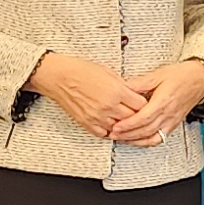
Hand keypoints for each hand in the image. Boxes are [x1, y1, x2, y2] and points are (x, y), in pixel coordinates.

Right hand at [29, 51, 150, 140]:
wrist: (59, 77)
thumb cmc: (80, 70)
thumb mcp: (108, 72)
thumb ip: (123, 86)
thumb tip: (133, 94)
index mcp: (116, 91)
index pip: (141, 104)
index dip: (144, 104)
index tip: (144, 103)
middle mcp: (108, 106)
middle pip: (133, 118)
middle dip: (137, 115)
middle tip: (138, 113)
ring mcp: (98, 117)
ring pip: (120, 128)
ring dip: (124, 125)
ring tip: (126, 120)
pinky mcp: (88, 124)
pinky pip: (105, 133)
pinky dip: (111, 130)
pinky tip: (113, 125)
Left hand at [105, 56, 203, 147]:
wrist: (199, 79)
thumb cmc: (181, 75)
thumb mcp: (158, 75)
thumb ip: (139, 83)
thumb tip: (123, 87)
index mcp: (163, 101)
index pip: (144, 118)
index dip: (128, 124)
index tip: (116, 126)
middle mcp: (168, 114)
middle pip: (146, 130)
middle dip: (127, 134)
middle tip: (113, 134)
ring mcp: (172, 121)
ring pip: (152, 137)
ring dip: (135, 140)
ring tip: (122, 139)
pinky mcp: (173, 124)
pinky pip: (160, 138)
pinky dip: (147, 142)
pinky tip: (138, 141)